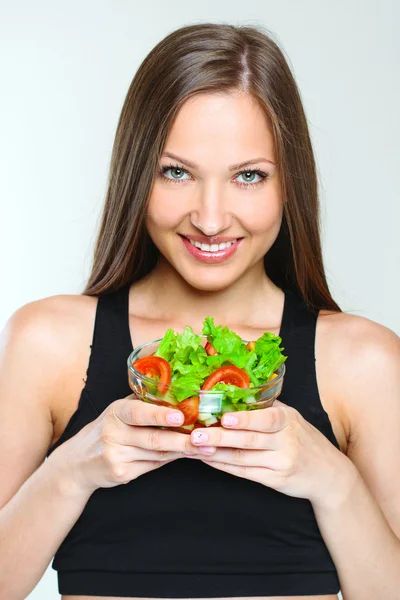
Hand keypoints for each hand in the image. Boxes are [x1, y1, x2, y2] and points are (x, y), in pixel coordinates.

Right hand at [48, 394, 197, 495]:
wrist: (78, 462)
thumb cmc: (108, 430)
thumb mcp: (119, 412)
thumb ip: (144, 404)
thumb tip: (180, 395)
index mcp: (115, 412)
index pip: (138, 413)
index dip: (159, 415)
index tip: (179, 416)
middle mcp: (113, 433)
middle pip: (153, 439)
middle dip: (182, 440)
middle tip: (205, 438)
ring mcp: (116, 456)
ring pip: (157, 454)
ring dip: (183, 451)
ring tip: (205, 447)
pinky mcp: (121, 473)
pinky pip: (153, 466)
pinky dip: (171, 460)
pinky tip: (187, 455)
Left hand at [187, 399, 349, 507]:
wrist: (329, 473)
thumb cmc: (303, 439)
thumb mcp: (291, 418)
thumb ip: (266, 407)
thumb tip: (233, 391)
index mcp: (288, 420)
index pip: (266, 419)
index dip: (245, 419)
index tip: (225, 418)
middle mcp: (286, 441)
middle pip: (249, 440)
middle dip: (220, 437)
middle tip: (196, 434)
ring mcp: (281, 462)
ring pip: (243, 458)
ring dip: (217, 452)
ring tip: (195, 447)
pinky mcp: (276, 480)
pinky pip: (245, 473)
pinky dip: (225, 466)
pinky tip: (209, 459)